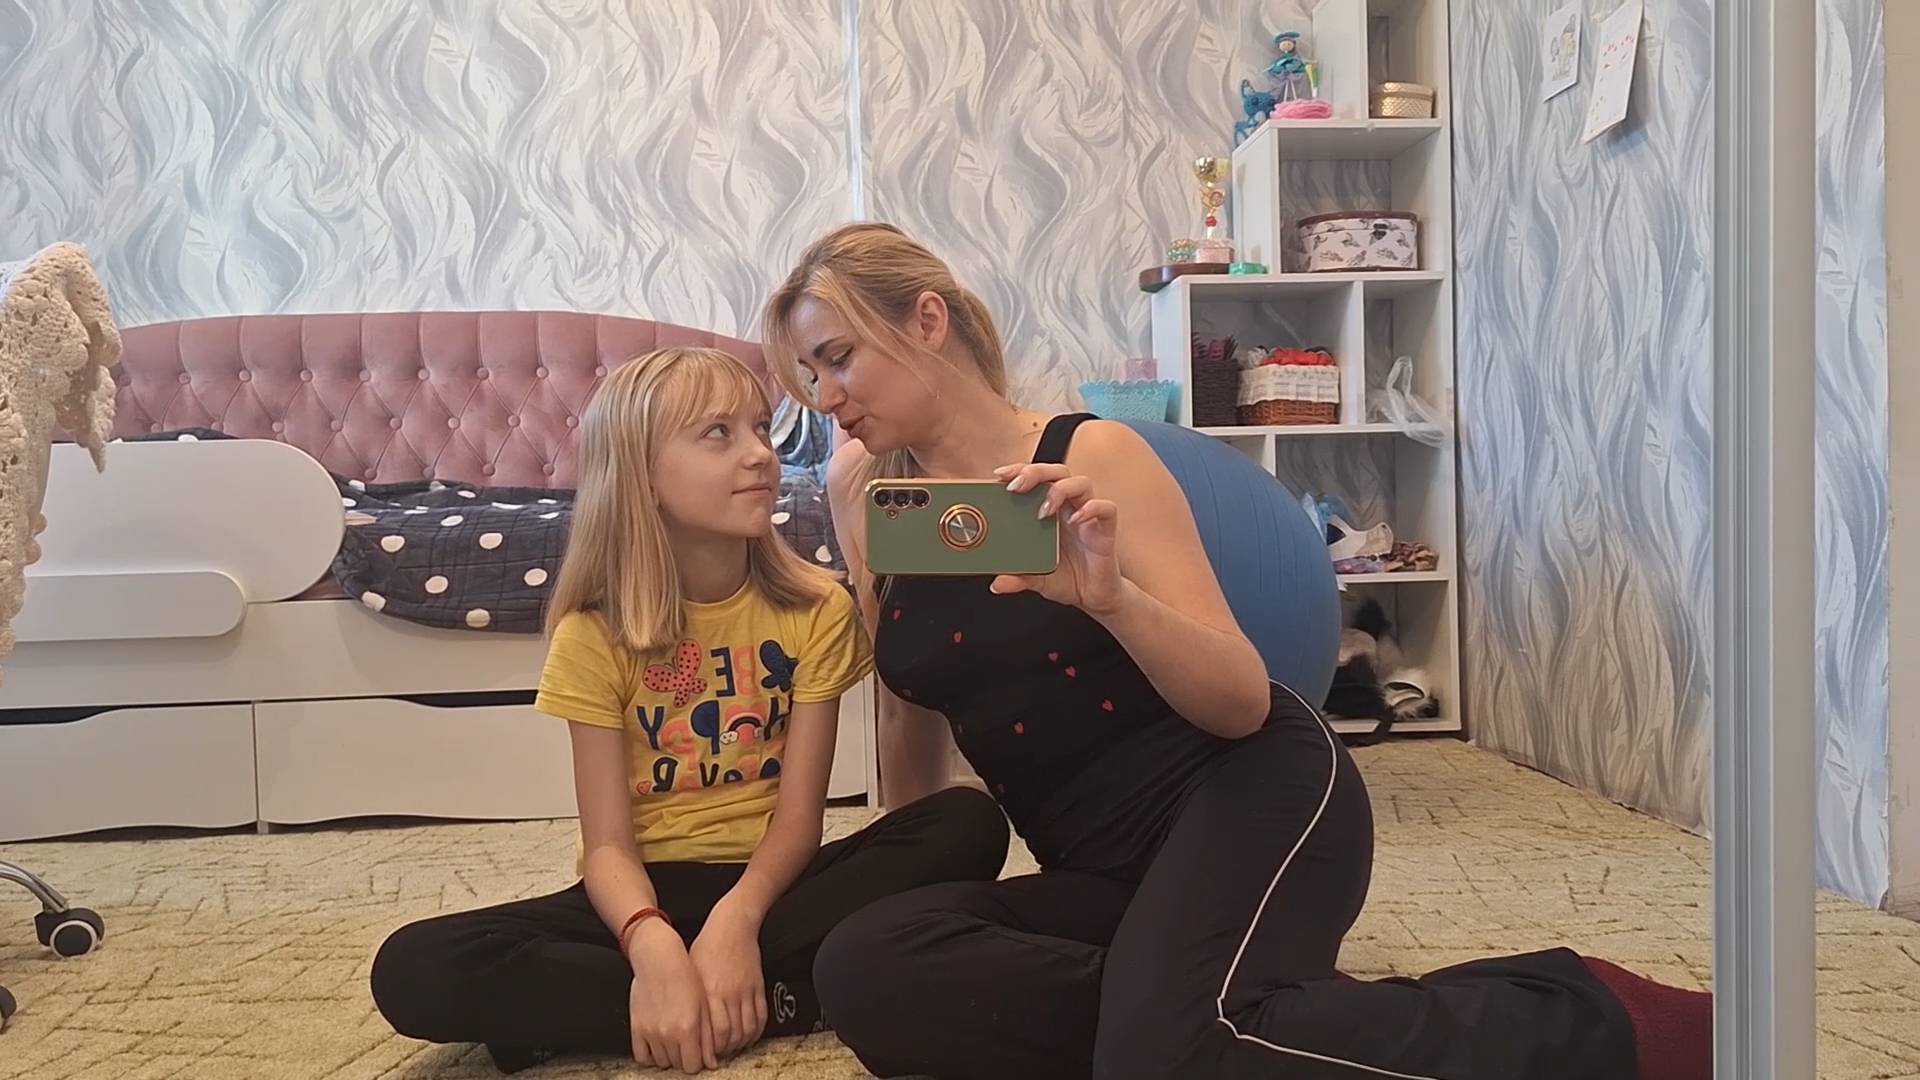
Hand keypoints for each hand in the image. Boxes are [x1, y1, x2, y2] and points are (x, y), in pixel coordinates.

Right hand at [626, 920, 716, 1073]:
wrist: (659, 960)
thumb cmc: (685, 978)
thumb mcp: (703, 1006)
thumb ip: (707, 1037)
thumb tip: (711, 1063)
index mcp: (687, 1029)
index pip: (692, 1066)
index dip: (698, 1062)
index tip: (700, 1054)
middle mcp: (667, 1034)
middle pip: (677, 1065)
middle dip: (685, 1058)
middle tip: (688, 1044)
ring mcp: (649, 1032)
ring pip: (661, 1062)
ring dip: (669, 1057)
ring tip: (675, 1041)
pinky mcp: (636, 1028)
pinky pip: (641, 1057)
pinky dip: (650, 1056)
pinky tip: (659, 1045)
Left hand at [688, 901, 767, 1057]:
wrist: (732, 924)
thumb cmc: (707, 946)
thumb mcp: (691, 973)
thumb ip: (692, 1001)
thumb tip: (689, 1026)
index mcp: (708, 992)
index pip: (713, 1033)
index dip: (710, 1049)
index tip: (704, 1053)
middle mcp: (728, 994)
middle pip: (731, 1035)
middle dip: (724, 1050)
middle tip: (718, 1054)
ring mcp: (746, 991)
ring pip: (747, 1029)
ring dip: (740, 1043)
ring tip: (732, 1046)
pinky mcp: (758, 986)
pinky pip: (761, 1016)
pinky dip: (756, 1031)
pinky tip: (748, 1034)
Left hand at [989, 463, 1124, 615]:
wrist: (1092, 598)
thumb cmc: (1066, 578)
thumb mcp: (1036, 579)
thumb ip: (1018, 578)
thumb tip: (998, 584)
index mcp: (1049, 512)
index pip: (1036, 479)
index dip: (1019, 470)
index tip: (999, 476)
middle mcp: (1069, 508)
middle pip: (1057, 472)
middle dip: (1036, 472)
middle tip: (1016, 486)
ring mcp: (1088, 517)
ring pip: (1081, 483)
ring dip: (1060, 489)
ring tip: (1045, 510)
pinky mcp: (1106, 530)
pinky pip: (1106, 508)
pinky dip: (1092, 508)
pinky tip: (1076, 520)